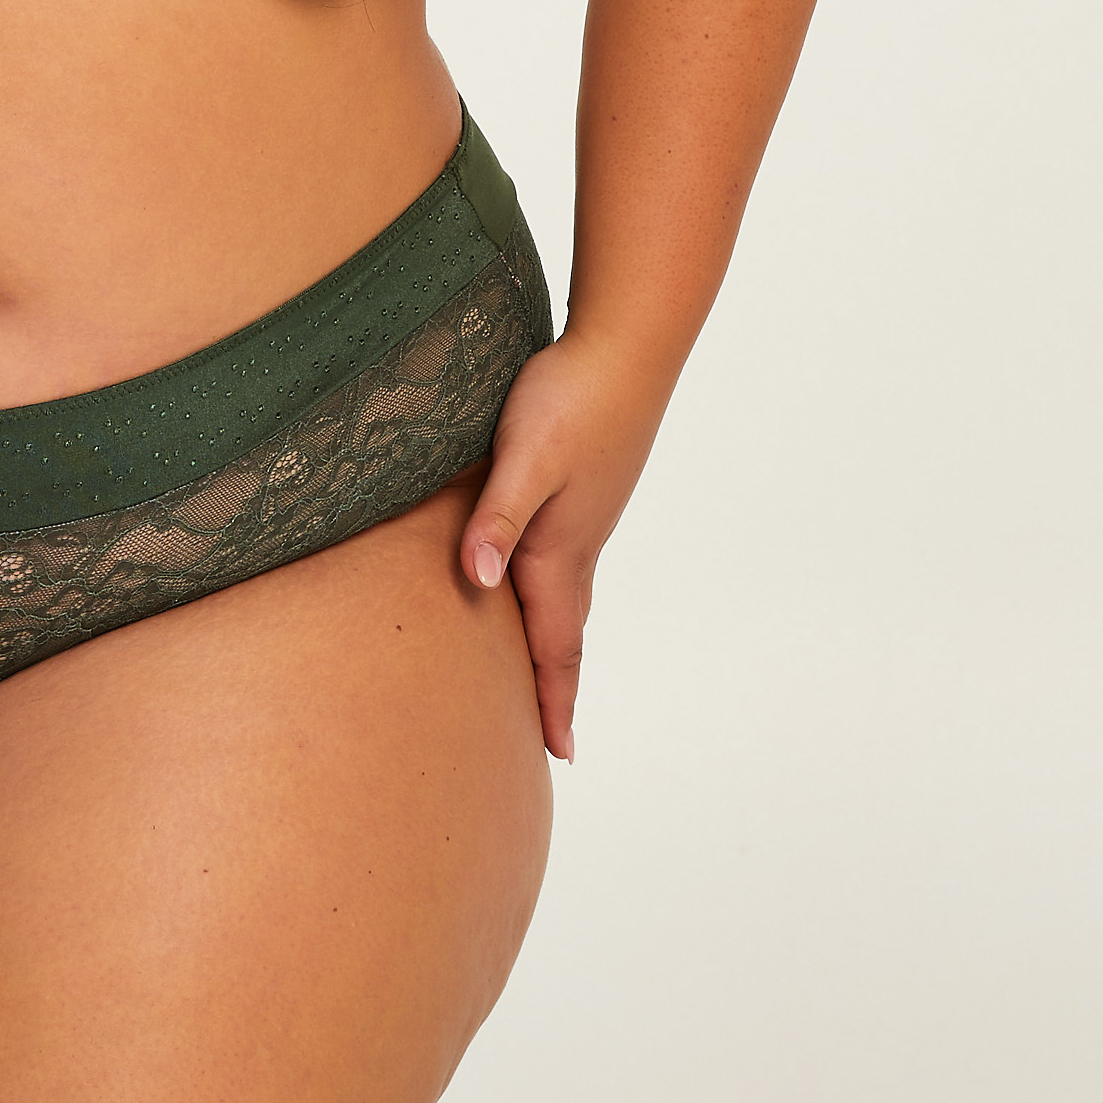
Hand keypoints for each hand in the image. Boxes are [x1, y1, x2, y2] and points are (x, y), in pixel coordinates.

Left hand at [460, 332, 670, 761]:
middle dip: (555, 686)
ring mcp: (584, 516)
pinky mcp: (581, 489)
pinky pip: (563, 563)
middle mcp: (576, 543)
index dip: (553, 698)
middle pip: (563, 632)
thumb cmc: (571, 398)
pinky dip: (552, 596)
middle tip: (550, 740)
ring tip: (543, 678)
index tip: (557, 756)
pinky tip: (536, 584)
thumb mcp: (524, 458)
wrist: (625, 345)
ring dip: (554, 643)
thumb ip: (500, 518)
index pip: (556, 642)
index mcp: (560, 548)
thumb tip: (477, 582)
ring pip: (564, 597)